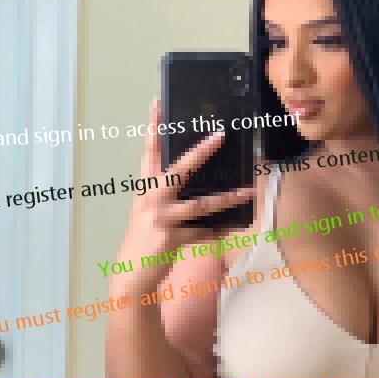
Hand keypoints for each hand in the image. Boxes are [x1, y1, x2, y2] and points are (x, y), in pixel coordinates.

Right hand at [115, 99, 255, 295]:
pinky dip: (218, 232)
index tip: (157, 102)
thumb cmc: (144, 241)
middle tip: (220, 135)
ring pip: (200, 204)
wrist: (131, 275)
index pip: (148, 152)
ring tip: (247, 192)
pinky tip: (232, 229)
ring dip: (226, 199)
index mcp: (145, 190)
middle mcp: (152, 200)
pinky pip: (203, 233)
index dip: (153, 126)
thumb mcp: (149, 213)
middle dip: (201, 152)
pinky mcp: (172, 239)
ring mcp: (162, 219)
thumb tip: (195, 186)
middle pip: (179, 170)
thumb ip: (166, 197)